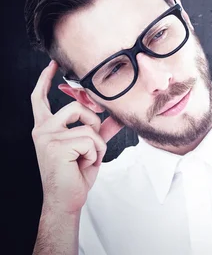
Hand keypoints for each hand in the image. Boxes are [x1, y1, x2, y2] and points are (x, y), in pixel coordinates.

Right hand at [30, 60, 121, 214]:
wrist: (68, 199)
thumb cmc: (76, 173)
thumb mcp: (91, 146)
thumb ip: (102, 128)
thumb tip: (119, 114)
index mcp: (45, 127)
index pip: (40, 98)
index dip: (45, 79)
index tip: (52, 64)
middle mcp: (41, 129)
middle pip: (77, 108)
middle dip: (93, 125)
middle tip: (90, 146)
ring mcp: (46, 137)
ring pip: (87, 125)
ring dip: (96, 143)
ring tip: (86, 157)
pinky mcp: (55, 146)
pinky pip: (90, 139)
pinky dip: (95, 153)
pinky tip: (83, 164)